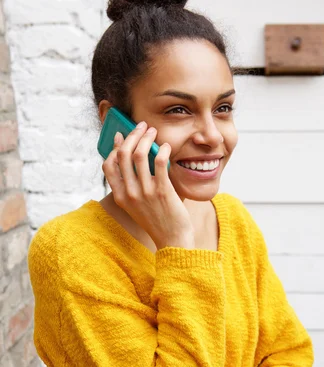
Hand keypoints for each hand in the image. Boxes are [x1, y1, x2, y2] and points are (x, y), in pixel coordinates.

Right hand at [102, 123, 194, 249]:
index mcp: (120, 196)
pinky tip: (165, 147)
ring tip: (153, 132)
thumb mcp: (136, 206)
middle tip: (141, 127)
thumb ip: (131, 186)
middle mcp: (130, 193)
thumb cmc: (157, 220)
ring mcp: (145, 192)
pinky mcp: (162, 191)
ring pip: (139, 155)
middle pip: (123, 155)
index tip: (121, 136)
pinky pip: (159, 162)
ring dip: (146, 138)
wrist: (172, 239)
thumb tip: (133, 160)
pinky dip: (162, 150)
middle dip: (131, 135)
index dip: (114, 147)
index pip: (108, 165)